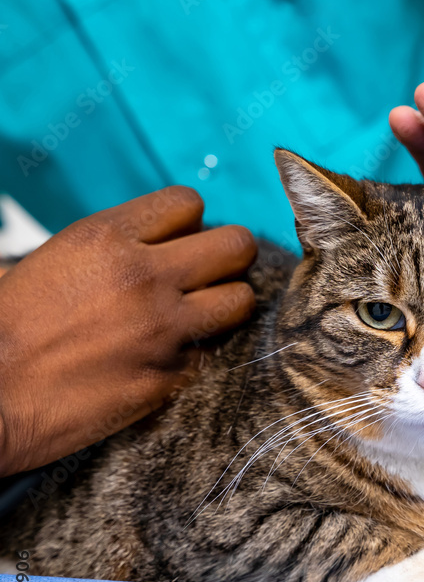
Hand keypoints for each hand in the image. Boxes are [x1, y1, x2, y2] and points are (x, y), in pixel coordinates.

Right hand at [0, 187, 256, 475]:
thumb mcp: (56, 258)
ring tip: (201, 315)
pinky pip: (210, 354)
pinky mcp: (168, 378)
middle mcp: (144, 276)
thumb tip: (159, 241)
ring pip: (241, 300)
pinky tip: (167, 358)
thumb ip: (114, 244)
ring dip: (226, 304)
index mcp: (106, 237)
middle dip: (228, 257)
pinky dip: (196, 355)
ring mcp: (162, 329)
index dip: (188, 223)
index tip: (178, 242)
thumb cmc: (9, 327)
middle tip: (210, 274)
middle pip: (236, 246)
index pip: (189, 203)